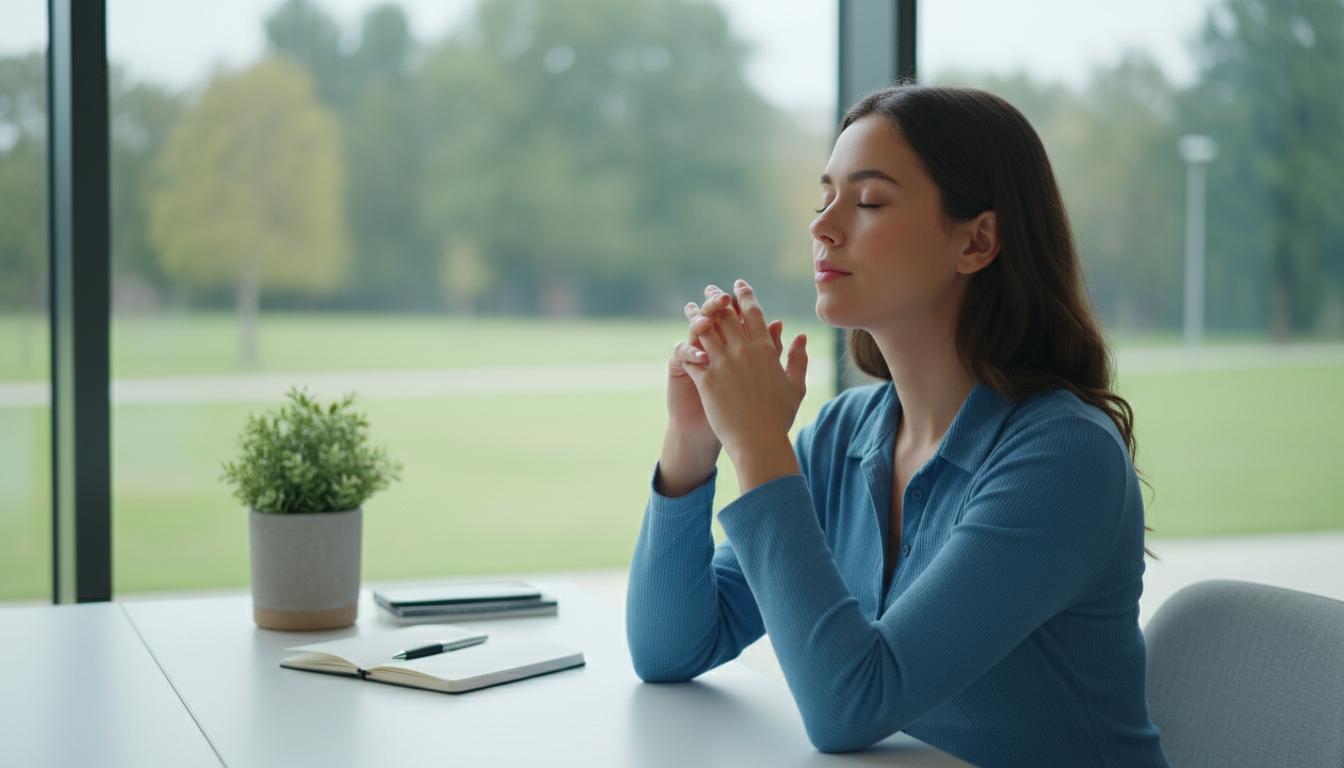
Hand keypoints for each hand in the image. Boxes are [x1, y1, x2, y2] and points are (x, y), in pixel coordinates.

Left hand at [667, 284, 786, 444]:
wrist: (759, 441)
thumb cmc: (779, 417)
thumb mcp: (795, 386)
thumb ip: (797, 358)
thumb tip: (801, 336)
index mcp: (765, 350)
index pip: (753, 314)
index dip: (744, 296)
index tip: (738, 285)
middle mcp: (744, 352)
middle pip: (727, 316)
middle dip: (717, 299)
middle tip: (711, 290)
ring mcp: (723, 365)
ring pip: (706, 331)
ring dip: (696, 316)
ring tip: (690, 307)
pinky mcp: (706, 380)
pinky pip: (692, 356)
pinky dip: (687, 346)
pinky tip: (682, 339)